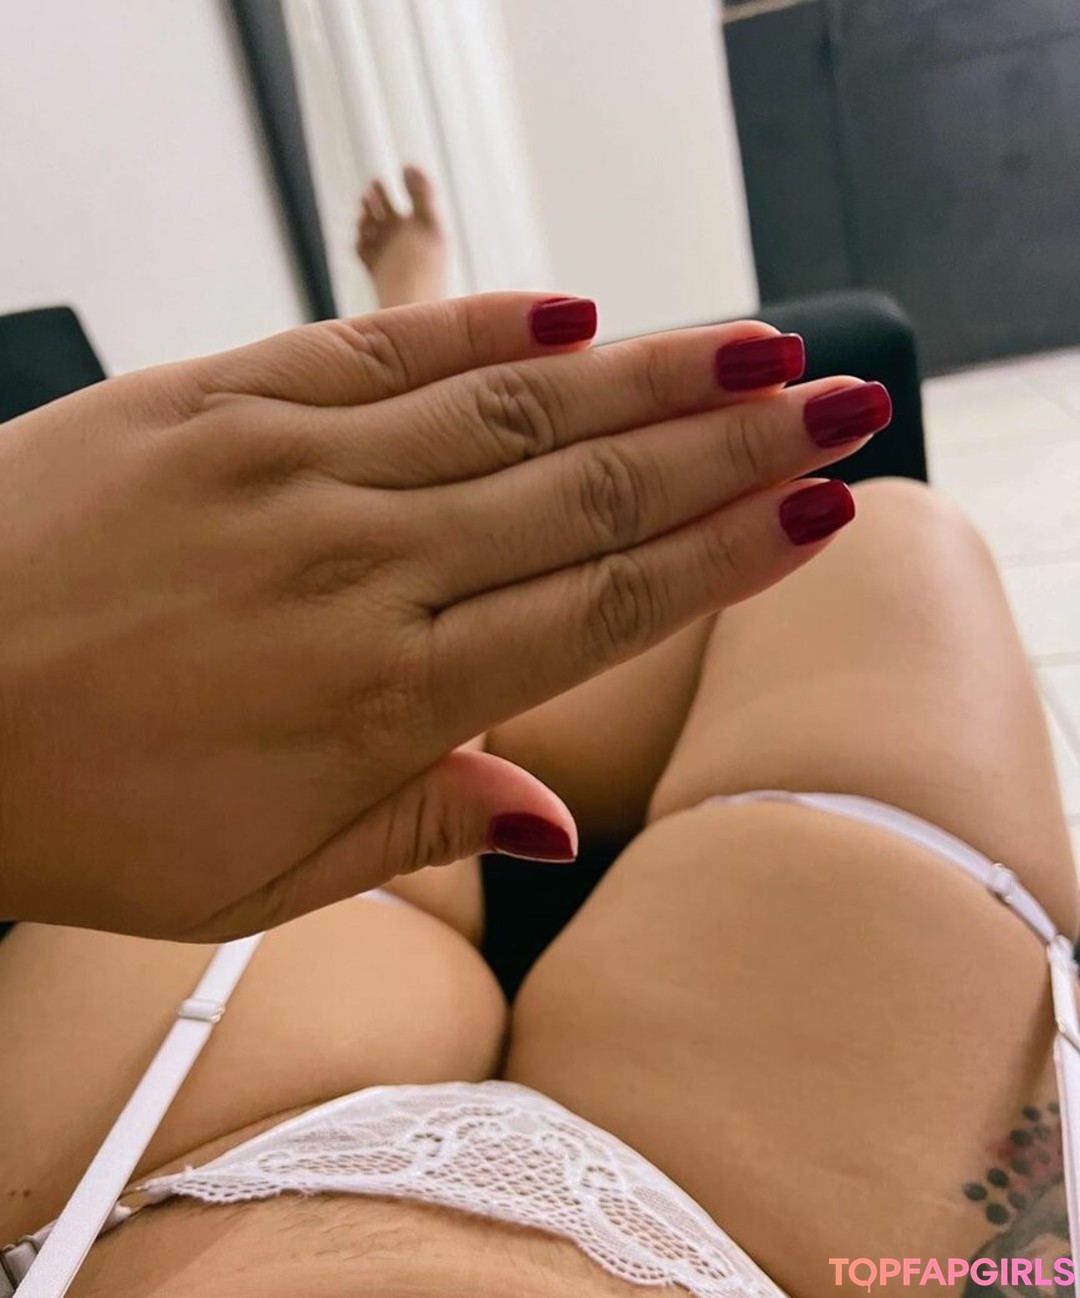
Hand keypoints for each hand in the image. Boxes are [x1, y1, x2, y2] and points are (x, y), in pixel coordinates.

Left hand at [0, 294, 886, 938]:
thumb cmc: (78, 807)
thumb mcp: (259, 882)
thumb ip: (421, 829)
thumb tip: (548, 821)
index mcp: (387, 699)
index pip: (601, 609)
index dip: (723, 563)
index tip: (817, 520)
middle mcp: (364, 567)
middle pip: (590, 494)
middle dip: (735, 451)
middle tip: (842, 407)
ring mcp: (291, 468)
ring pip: (515, 411)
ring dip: (653, 377)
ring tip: (759, 351)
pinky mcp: (216, 398)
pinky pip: (381, 350)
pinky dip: (488, 326)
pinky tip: (581, 311)